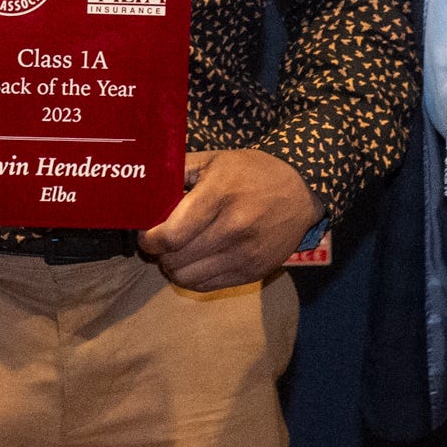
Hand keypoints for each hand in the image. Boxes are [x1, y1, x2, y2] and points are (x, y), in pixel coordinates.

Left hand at [139, 149, 321, 290]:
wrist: (301, 192)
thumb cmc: (252, 172)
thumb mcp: (215, 159)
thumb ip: (178, 170)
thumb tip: (145, 188)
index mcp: (219, 196)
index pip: (171, 235)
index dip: (150, 239)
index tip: (147, 234)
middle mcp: (233, 228)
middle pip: (176, 259)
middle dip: (159, 253)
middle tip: (160, 243)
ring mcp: (245, 254)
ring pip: (188, 278)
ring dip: (174, 268)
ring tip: (177, 253)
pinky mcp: (253, 272)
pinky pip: (208, 286)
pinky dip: (193, 278)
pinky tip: (195, 262)